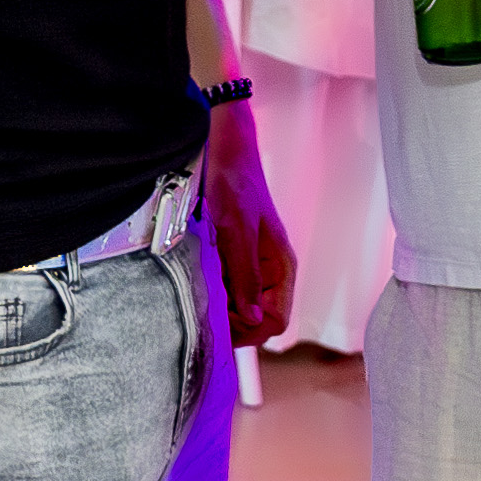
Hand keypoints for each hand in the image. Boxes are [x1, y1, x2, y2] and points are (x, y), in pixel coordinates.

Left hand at [205, 98, 297, 344]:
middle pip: (259, 320)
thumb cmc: (235, 184)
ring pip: (242, 307)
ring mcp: (254, 266)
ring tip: (199, 290)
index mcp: (281, 267)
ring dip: (222, 307)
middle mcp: (271, 271)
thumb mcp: (236, 230)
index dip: (249, 331)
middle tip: (205, 308)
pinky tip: (199, 279)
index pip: (276, 321)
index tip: (220, 323)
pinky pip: (230, 289)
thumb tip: (253, 318)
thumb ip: (246, 275)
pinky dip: (215, 292)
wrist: (225, 149)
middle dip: (234, 322)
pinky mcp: (236, 258)